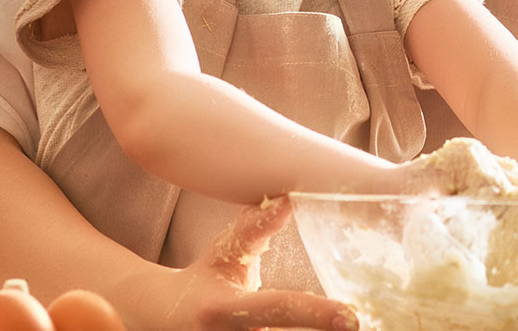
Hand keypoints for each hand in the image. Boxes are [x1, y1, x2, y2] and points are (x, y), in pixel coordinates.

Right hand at [109, 195, 357, 330]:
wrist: (160, 318)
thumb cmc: (203, 282)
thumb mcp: (224, 255)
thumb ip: (254, 229)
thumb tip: (286, 199)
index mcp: (225, 309)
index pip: (278, 308)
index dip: (316, 313)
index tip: (351, 318)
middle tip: (357, 327)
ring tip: (342, 329)